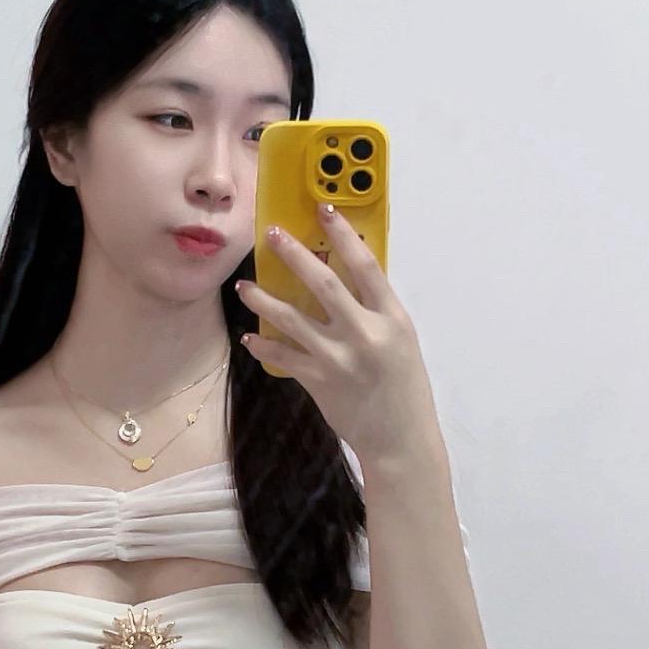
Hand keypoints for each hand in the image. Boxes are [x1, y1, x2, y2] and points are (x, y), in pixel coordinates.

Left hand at [236, 203, 442, 463]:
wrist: (400, 439)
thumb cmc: (404, 388)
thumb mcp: (401, 342)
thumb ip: (376, 311)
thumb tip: (346, 280)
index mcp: (392, 318)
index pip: (365, 264)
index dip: (343, 233)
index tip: (323, 210)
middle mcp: (366, 333)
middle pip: (324, 282)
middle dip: (294, 254)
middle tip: (272, 235)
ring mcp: (339, 358)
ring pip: (292, 318)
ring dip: (264, 299)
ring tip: (244, 286)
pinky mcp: (319, 381)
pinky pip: (283, 356)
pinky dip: (264, 345)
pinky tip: (250, 337)